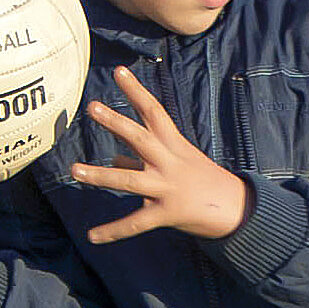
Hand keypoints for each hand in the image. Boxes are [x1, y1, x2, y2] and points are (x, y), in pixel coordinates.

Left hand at [71, 66, 250, 243]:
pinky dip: (113, 231)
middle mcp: (169, 162)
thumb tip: (114, 161)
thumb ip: (141, 161)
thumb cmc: (202, 179)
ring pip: (130, 180)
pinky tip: (92, 236)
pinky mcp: (166, 213)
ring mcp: (167, 187)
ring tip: (74, 170)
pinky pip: (136, 223)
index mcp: (173, 144)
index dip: (136, 91)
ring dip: (101, 176)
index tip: (119, 71)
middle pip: (140, 138)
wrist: (234, 208)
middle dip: (116, 122)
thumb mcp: (178, 160)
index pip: (153, 111)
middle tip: (93, 107)